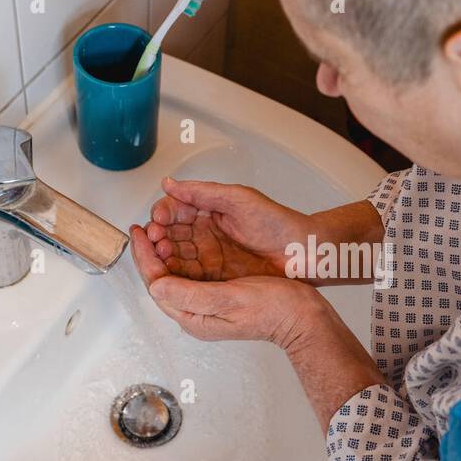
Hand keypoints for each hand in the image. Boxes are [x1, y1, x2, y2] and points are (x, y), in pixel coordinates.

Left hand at [131, 221, 322, 345]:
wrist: (301, 316)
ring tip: (159, 228)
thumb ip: (191, 294)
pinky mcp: (218, 293)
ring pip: (175, 273)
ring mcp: (207, 303)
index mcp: (194, 318)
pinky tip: (183, 239)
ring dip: (165, 250)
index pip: (158, 285)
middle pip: (162, 279)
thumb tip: (157, 286)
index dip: (145, 257)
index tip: (139, 233)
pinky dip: (183, 253)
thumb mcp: (229, 299)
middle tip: (144, 226)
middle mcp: (196, 312)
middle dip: (150, 252)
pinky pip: (191, 272)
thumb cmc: (272, 310)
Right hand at [143, 177, 311, 280]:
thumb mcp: (239, 199)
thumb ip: (203, 192)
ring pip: (176, 255)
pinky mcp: (216, 277)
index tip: (158, 220)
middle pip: (170, 234)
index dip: (163, 214)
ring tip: (163, 255)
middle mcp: (206, 233)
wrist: (304, 253)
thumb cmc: (279, 223)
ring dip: (165, 255)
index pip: (175, 210)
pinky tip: (171, 272)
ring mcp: (210, 256)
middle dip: (158, 236)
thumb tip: (170, 183)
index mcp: (209, 210)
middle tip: (156, 240)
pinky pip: (189, 276)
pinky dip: (177, 274)